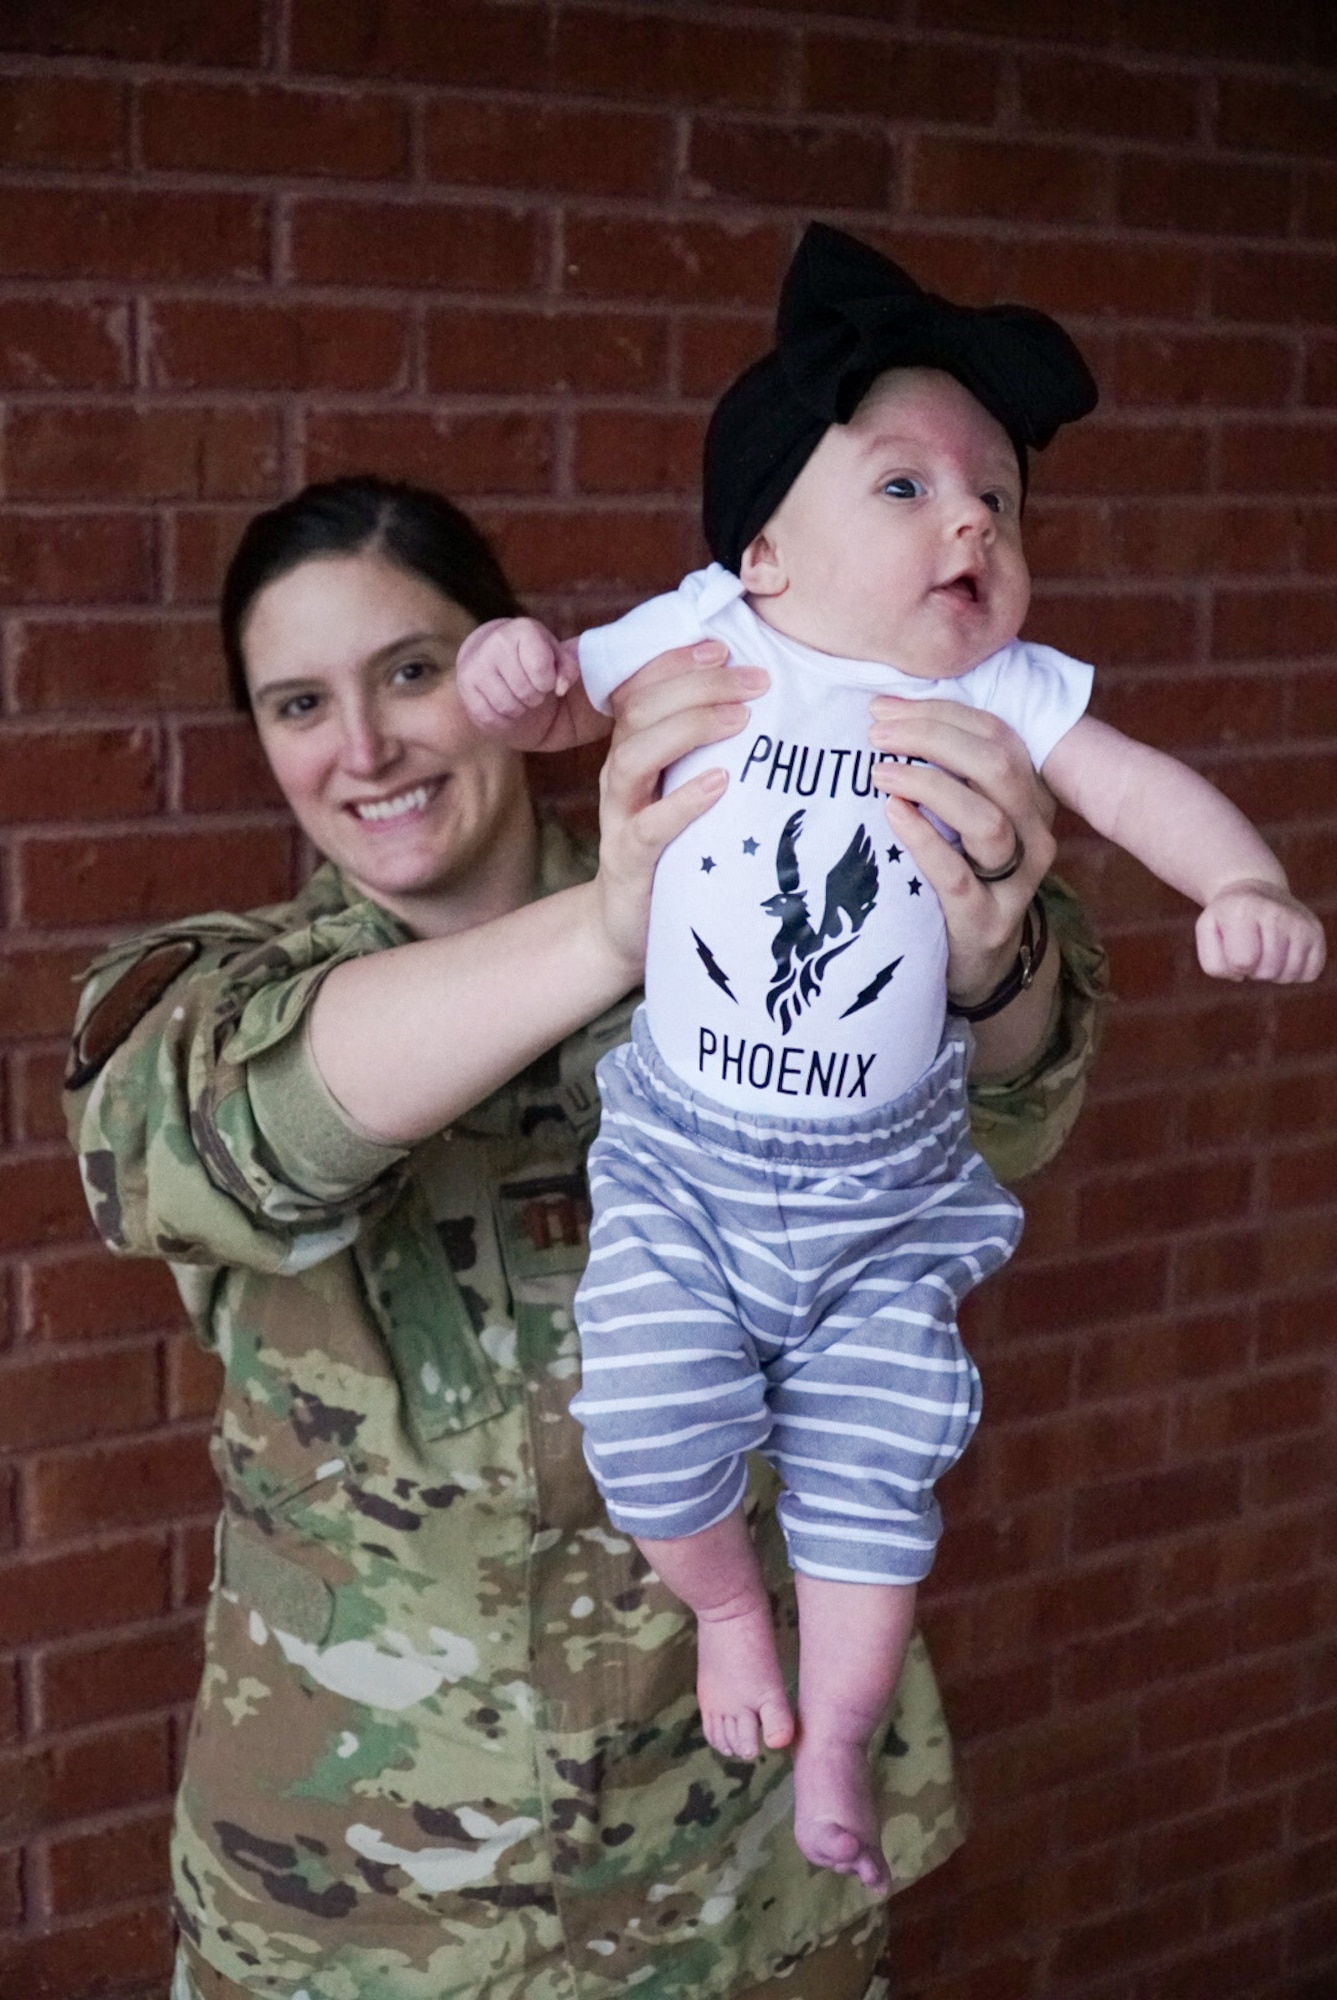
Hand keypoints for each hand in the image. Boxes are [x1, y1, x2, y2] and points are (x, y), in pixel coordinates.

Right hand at [456, 617, 608, 752]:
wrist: (493, 659)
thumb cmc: (533, 658)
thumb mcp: (558, 658)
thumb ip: (570, 668)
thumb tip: (561, 687)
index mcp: (522, 630)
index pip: (540, 668)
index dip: (548, 681)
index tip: (546, 678)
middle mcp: (494, 643)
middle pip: (526, 691)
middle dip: (536, 697)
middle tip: (532, 688)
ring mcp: (475, 666)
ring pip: (508, 706)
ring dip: (520, 708)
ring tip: (519, 696)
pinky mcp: (466, 688)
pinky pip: (491, 717)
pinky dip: (504, 718)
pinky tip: (505, 705)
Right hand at [594, 640, 767, 972]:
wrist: (629, 924)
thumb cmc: (676, 847)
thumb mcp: (690, 788)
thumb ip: (714, 748)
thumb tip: (772, 701)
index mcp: (636, 749)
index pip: (643, 687)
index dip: (677, 661)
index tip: (724, 647)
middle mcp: (621, 775)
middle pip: (641, 710)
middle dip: (697, 686)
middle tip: (757, 681)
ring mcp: (620, 817)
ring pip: (634, 757)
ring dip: (689, 728)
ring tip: (741, 720)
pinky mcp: (630, 862)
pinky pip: (649, 826)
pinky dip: (683, 801)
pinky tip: (719, 784)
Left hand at [868, 696, 1055, 1005]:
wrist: (978, 959)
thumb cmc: (962, 872)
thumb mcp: (965, 817)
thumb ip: (948, 770)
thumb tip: (887, 713)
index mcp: (1030, 795)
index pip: (996, 734)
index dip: (940, 713)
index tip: (884, 708)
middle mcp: (1034, 831)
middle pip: (996, 765)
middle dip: (933, 738)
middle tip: (878, 735)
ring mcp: (1016, 879)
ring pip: (986, 818)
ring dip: (930, 786)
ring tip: (881, 773)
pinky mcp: (987, 919)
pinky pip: (957, 873)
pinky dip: (923, 839)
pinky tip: (893, 814)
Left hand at [1196, 881, 1326, 983]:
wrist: (1253, 889)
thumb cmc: (1227, 918)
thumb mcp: (1208, 933)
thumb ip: (1214, 964)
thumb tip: (1242, 974)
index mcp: (1243, 911)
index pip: (1243, 962)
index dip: (1235, 964)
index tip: (1234, 947)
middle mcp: (1276, 913)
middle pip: (1267, 972)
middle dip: (1254, 970)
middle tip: (1251, 948)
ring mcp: (1299, 922)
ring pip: (1288, 976)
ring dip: (1273, 973)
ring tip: (1265, 950)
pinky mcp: (1316, 932)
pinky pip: (1309, 974)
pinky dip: (1294, 972)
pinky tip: (1284, 953)